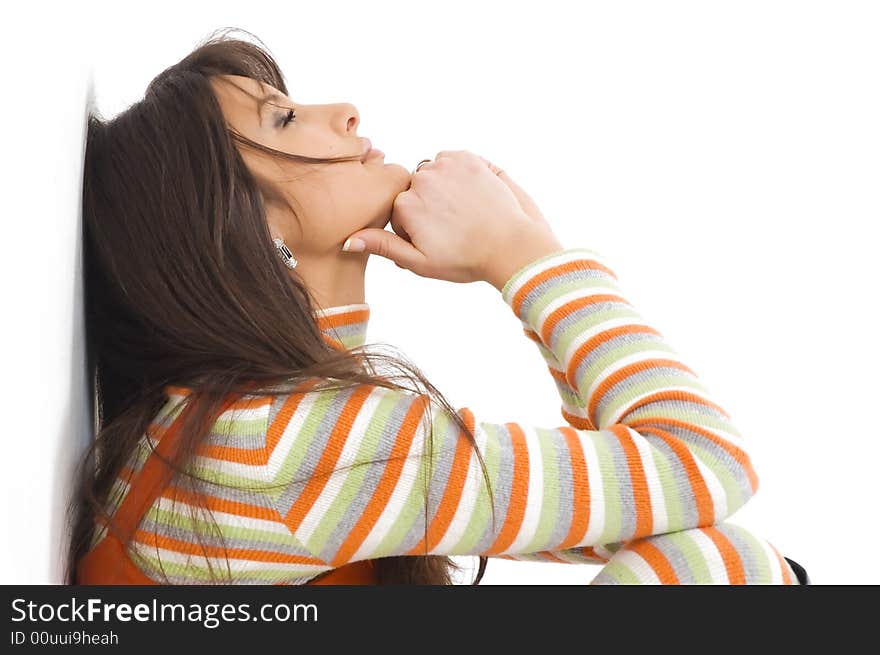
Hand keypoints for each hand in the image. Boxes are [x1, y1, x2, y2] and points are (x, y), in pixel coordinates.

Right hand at [342, 150, 560, 286]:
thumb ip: (382, 246)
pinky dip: (457, 173)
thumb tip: (347, 240)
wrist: (511, 247)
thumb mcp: (419, 262)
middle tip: (452, 228)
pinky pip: (451, 160)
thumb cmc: (466, 260)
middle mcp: (421, 180)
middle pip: (414, 190)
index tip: (435, 241)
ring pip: (432, 174)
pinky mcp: (467, 157)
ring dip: (441, 187)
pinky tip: (471, 195)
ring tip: (462, 212)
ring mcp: (445, 166)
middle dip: (426, 205)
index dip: (415, 228)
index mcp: (404, 205)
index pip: (398, 210)